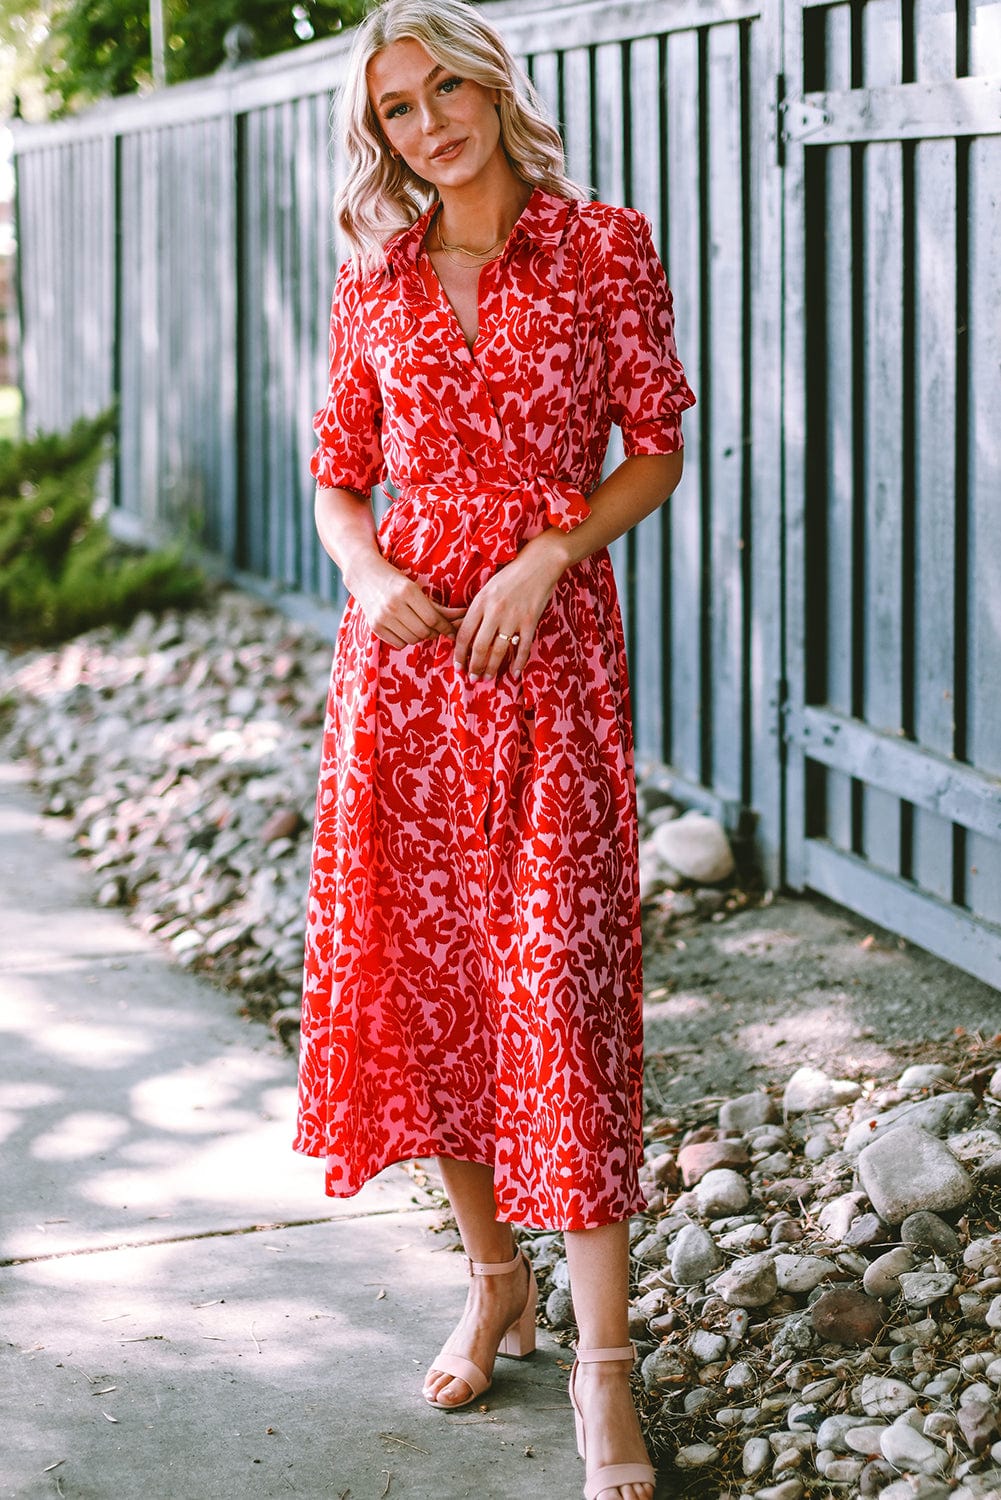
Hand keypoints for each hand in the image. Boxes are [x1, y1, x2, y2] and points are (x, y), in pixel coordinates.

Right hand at [349, 554, 465, 648]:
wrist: (366, 575)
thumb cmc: (396, 580)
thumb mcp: (416, 588)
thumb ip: (437, 606)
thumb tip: (461, 617)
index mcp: (408, 591)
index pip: (433, 619)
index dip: (446, 627)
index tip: (452, 630)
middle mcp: (394, 605)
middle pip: (424, 632)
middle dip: (434, 633)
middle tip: (436, 629)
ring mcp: (382, 617)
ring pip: (412, 640)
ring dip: (420, 637)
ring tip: (420, 627)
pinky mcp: (375, 627)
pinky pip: (399, 644)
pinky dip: (406, 640)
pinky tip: (405, 629)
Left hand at [453, 533, 568, 679]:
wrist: (539, 563)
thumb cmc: (510, 574)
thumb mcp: (487, 588)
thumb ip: (476, 609)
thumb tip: (461, 630)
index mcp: (480, 602)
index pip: (464, 634)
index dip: (459, 653)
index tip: (457, 666)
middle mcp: (495, 611)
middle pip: (479, 647)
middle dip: (474, 666)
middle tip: (472, 679)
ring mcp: (513, 617)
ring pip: (499, 650)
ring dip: (492, 668)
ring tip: (488, 678)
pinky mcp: (530, 621)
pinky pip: (522, 647)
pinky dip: (518, 663)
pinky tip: (513, 673)